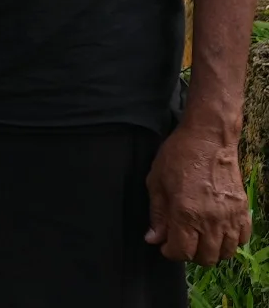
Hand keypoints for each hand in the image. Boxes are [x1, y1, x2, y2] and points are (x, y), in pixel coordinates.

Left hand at [146, 121, 250, 263]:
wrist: (209, 139)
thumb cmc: (177, 156)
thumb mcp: (156, 182)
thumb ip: (156, 214)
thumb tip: (153, 239)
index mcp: (186, 213)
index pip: (182, 251)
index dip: (170, 252)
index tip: (165, 245)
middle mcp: (211, 220)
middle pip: (206, 258)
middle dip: (190, 255)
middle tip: (181, 242)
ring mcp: (231, 217)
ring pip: (226, 253)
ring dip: (211, 251)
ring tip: (199, 239)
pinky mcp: (244, 211)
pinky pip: (242, 239)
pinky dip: (230, 242)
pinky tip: (218, 232)